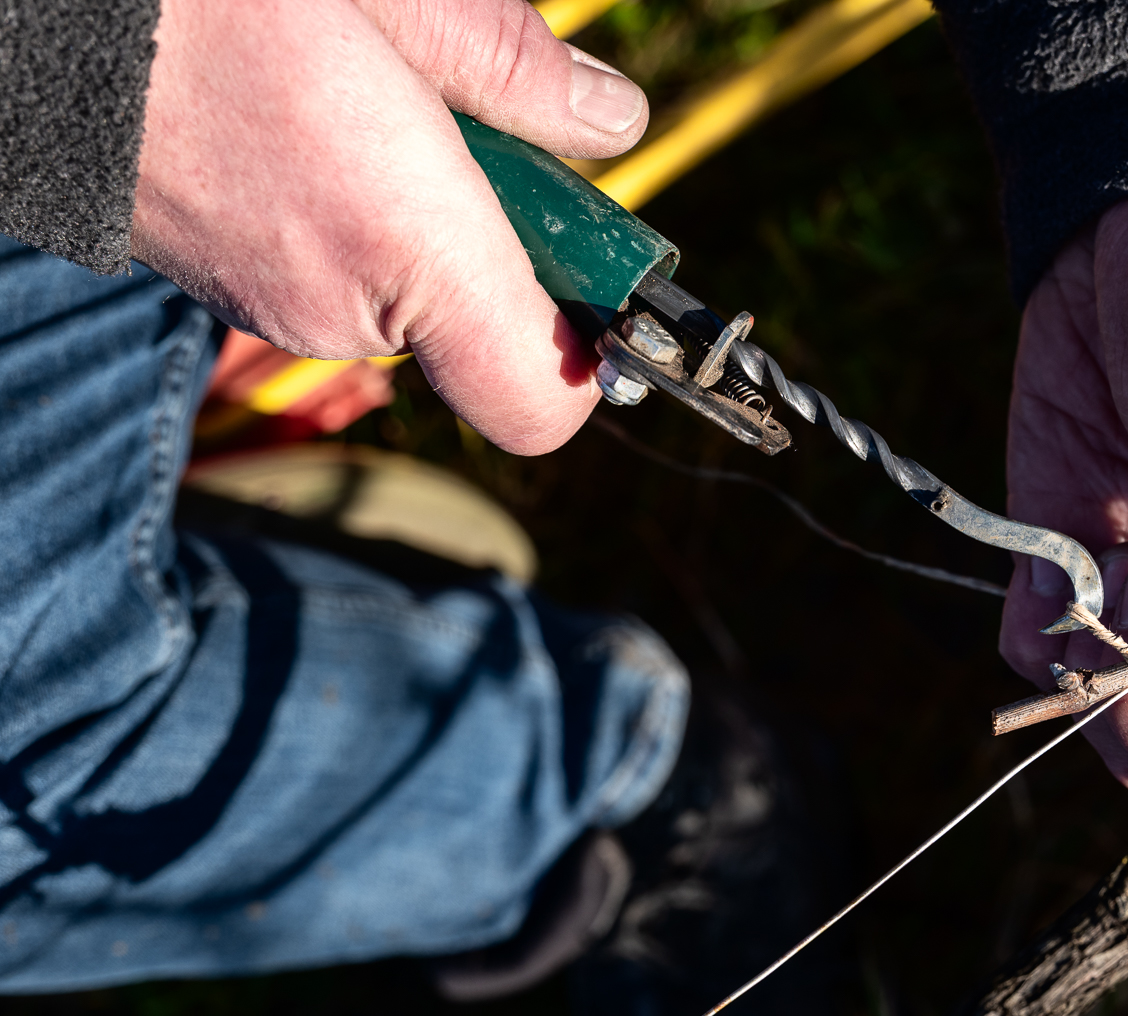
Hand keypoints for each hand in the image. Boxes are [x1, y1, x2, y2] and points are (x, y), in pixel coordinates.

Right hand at [131, 0, 649, 453]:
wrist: (23, 5)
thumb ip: (514, 69)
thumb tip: (609, 122)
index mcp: (400, 245)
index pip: (545, 404)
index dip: (597, 356)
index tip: (604, 275)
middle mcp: (331, 307)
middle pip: (481, 325)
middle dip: (503, 232)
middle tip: (463, 115)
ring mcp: (259, 302)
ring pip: (401, 287)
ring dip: (418, 206)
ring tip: (352, 86)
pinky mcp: (211, 278)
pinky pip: (325, 264)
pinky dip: (343, 201)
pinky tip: (296, 106)